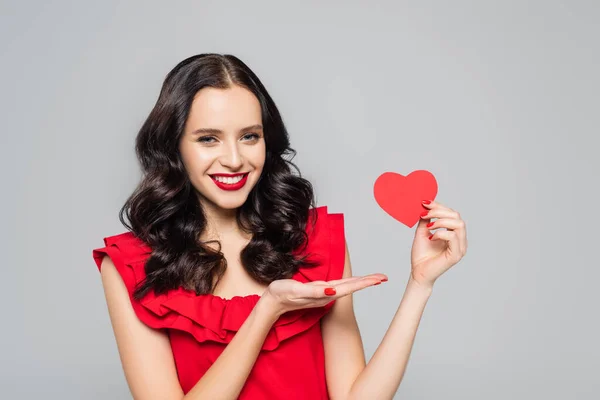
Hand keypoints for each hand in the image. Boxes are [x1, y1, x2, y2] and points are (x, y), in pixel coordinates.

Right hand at [263, 273, 387, 315]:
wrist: (272, 303)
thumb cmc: (282, 294)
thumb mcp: (297, 290)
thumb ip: (315, 292)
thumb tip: (334, 292)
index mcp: (325, 294)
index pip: (349, 287)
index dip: (365, 283)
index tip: (379, 279)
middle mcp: (327, 294)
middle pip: (352, 286)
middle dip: (368, 281)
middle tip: (384, 277)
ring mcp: (324, 293)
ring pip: (347, 286)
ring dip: (361, 282)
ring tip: (374, 278)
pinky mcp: (319, 291)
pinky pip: (339, 285)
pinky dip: (350, 282)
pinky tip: (354, 281)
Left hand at [410, 200, 467, 287]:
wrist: (418, 272)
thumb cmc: (421, 255)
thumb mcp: (422, 232)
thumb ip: (427, 219)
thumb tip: (426, 205)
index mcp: (454, 233)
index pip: (452, 214)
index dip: (439, 206)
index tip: (425, 203)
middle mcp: (460, 240)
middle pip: (457, 216)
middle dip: (439, 211)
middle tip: (424, 214)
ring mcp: (460, 247)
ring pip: (458, 224)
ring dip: (441, 221)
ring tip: (429, 225)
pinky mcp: (456, 255)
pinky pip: (453, 237)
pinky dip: (440, 233)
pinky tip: (431, 237)